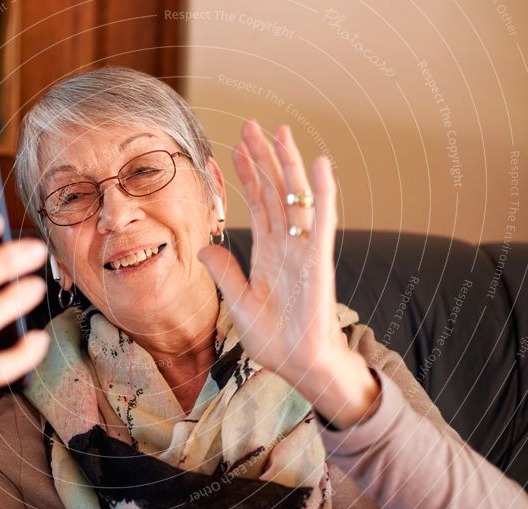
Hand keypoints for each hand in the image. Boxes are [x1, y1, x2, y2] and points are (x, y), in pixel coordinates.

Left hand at [198, 120, 378, 427]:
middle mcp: (287, 244)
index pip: (258, 203)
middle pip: (274, 191)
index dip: (248, 175)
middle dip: (263, 159)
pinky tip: (319, 164)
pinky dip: (322, 192)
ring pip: (295, 197)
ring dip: (287, 165)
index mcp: (268, 252)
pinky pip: (320, 221)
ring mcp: (303, 249)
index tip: (236, 148)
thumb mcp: (239, 301)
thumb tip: (205, 246)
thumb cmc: (274, 338)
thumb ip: (225, 271)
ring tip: (279, 132)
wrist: (298, 364)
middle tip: (252, 126)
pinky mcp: (317, 260)